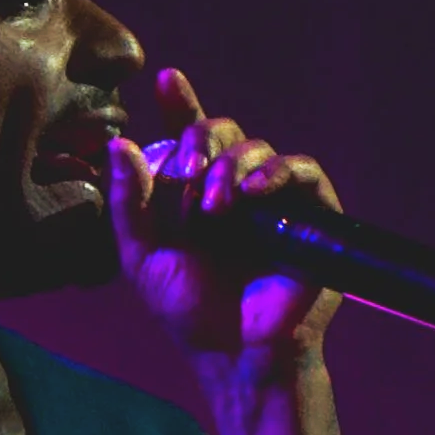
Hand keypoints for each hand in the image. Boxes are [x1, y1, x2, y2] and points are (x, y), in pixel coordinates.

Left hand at [107, 66, 343, 371]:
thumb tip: (121, 142)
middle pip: (222, 133)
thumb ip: (129, 203)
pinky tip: (253, 193)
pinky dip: (277, 172)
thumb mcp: (143, 258)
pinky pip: (302, 170)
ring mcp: (276, 201)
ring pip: (257, 148)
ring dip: (230, 166)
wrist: (234, 355)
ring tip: (215, 206)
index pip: (189, 136)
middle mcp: (238, 190)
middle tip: (187, 175)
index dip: (181, 104)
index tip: (166, 79)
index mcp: (197, 193)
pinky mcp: (313, 215)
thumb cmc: (190, 313)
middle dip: (200, 145)